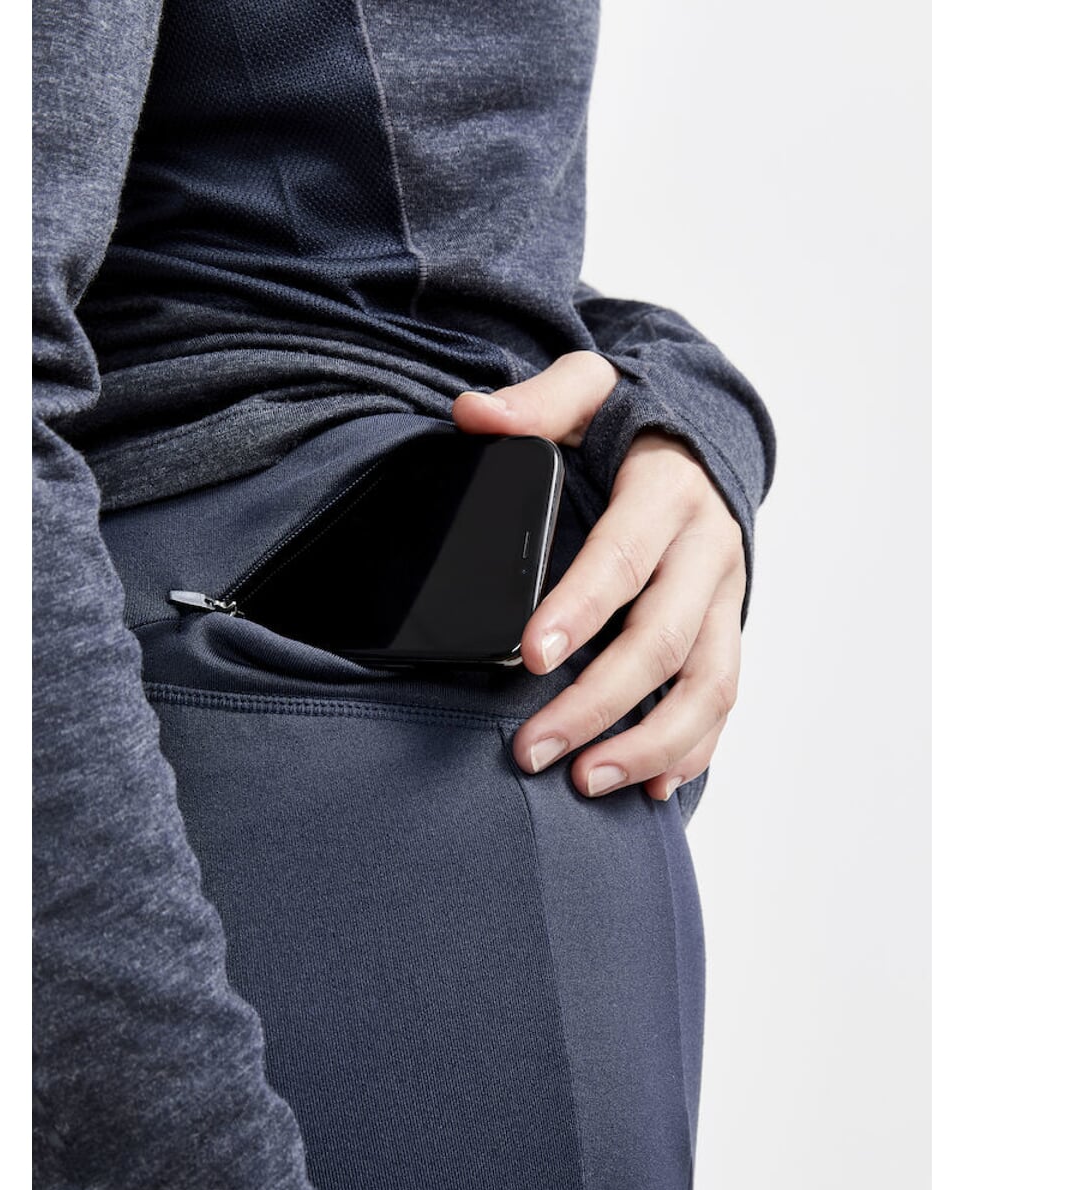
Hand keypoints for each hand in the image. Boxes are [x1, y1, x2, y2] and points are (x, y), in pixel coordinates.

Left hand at [452, 351, 745, 800]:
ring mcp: (726, 599)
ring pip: (707, 685)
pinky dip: (691, 747)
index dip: (581, 609)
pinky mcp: (728, 630)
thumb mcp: (590, 391)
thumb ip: (538, 403)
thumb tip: (473, 415)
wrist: (707, 443)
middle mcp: (707, 551)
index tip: (531, 655)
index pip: (624, 557)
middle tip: (534, 749)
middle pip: (664, 640)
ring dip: (651, 743)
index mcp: (668, 493)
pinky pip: (723, 699)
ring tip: (587, 782)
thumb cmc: (634, 425)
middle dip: (600, 703)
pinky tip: (649, 785)